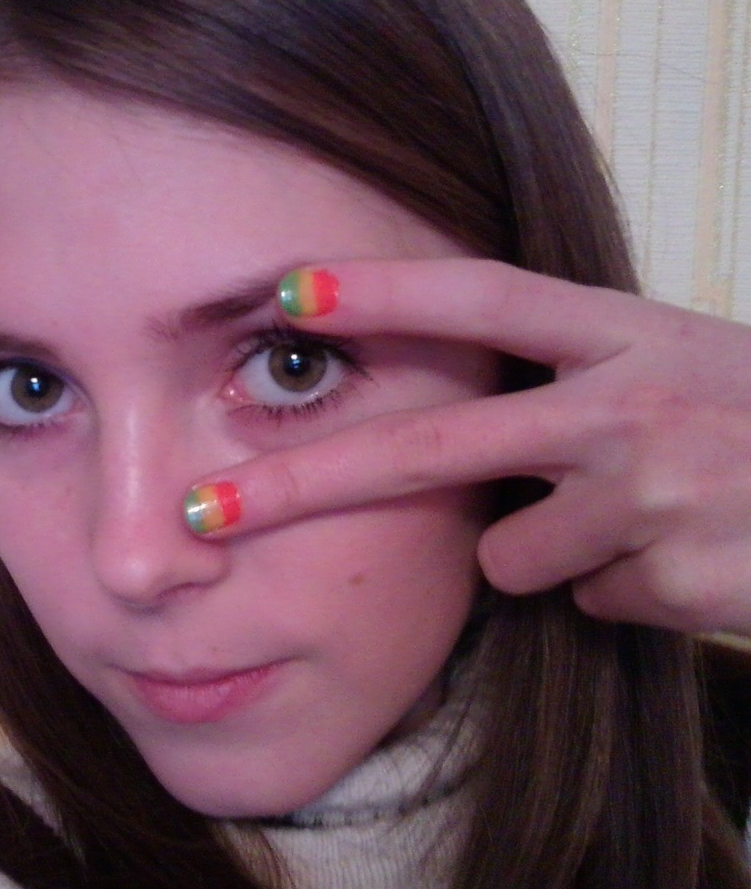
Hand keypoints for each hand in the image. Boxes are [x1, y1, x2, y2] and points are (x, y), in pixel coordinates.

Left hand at [188, 258, 750, 637]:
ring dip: (555, 552)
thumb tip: (468, 455)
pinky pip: (583, 600)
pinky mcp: (675, 579)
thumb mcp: (675, 363)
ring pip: (514, 558)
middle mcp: (627, 405)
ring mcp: (652, 494)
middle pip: (435, 448)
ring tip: (649, 518)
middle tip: (203, 513)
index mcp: (625, 334)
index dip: (385, 291)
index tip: (287, 288)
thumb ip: (568, 381)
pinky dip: (617, 590)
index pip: (483, 299)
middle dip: (307, 485)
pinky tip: (685, 560)